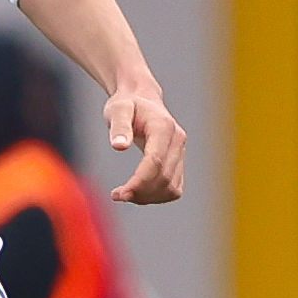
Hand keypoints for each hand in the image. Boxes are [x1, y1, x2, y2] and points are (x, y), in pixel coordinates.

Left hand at [106, 81, 184, 203]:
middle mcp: (177, 140)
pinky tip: (137, 193)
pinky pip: (173, 189)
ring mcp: (181, 153)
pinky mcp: (179, 163)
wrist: (142, 100)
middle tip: (116, 195)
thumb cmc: (127, 104)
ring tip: (123, 194)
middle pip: (164, 178)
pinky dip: (156, 197)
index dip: (139, 181)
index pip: (155, 161)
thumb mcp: (117, 109)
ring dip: (148, 198)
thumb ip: (119, 126)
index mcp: (164, 127)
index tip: (120, 194)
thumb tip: (119, 146)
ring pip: (171, 187)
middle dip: (140, 192)